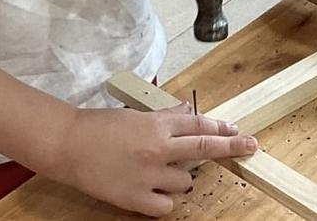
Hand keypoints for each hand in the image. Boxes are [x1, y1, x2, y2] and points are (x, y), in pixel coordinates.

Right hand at [45, 105, 257, 215]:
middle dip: (230, 146)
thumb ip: (165, 117)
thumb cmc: (98, 127)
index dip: (220, 128)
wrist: (68, 145)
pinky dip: (165, 200)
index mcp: (157, 125)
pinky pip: (166, 206)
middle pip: (203, 148)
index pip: (198, 125)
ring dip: (181, 178)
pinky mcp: (135, 198)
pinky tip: (157, 192)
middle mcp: (157, 148)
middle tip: (249, 145)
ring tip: (162, 172)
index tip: (236, 130)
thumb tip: (187, 110)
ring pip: (185, 181)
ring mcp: (148, 175)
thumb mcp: (136, 116)